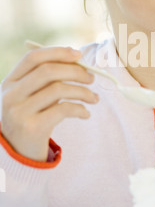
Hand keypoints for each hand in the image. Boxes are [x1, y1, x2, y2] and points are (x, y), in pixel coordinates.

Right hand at [1, 46, 98, 161]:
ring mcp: (19, 112)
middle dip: (75, 71)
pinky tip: (85, 113)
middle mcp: (10, 95)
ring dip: (82, 91)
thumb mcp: (30, 96)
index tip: (79, 54)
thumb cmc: (31, 118)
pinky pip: (63, 110)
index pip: (33, 58)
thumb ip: (46, 80)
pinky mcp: (32, 128)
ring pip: (58, 89)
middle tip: (91, 78)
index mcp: (9, 82)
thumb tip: (77, 59)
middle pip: (48, 71)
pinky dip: (80, 109)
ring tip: (93, 98)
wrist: (18, 154)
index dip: (57, 52)